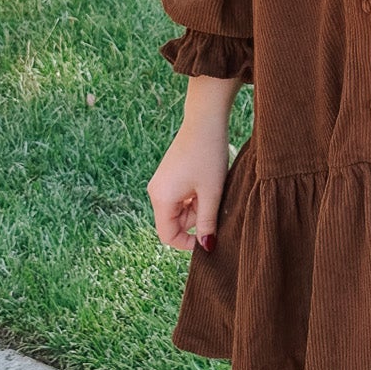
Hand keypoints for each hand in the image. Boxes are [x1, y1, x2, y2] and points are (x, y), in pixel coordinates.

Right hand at [147, 116, 229, 254]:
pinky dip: (194, 197)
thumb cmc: (209, 156)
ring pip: (178, 210)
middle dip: (195, 221)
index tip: (210, 237)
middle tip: (215, 204)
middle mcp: (156, 192)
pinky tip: (207, 183)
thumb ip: (208, 222)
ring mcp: (161, 183)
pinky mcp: (168, 176)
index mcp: (161, 199)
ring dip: (197, 208)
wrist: (205, 121)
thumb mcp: (212, 193)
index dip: (188, 243)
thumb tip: (207, 247)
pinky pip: (179, 198)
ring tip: (212, 189)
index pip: (168, 236)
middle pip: (173, 223)